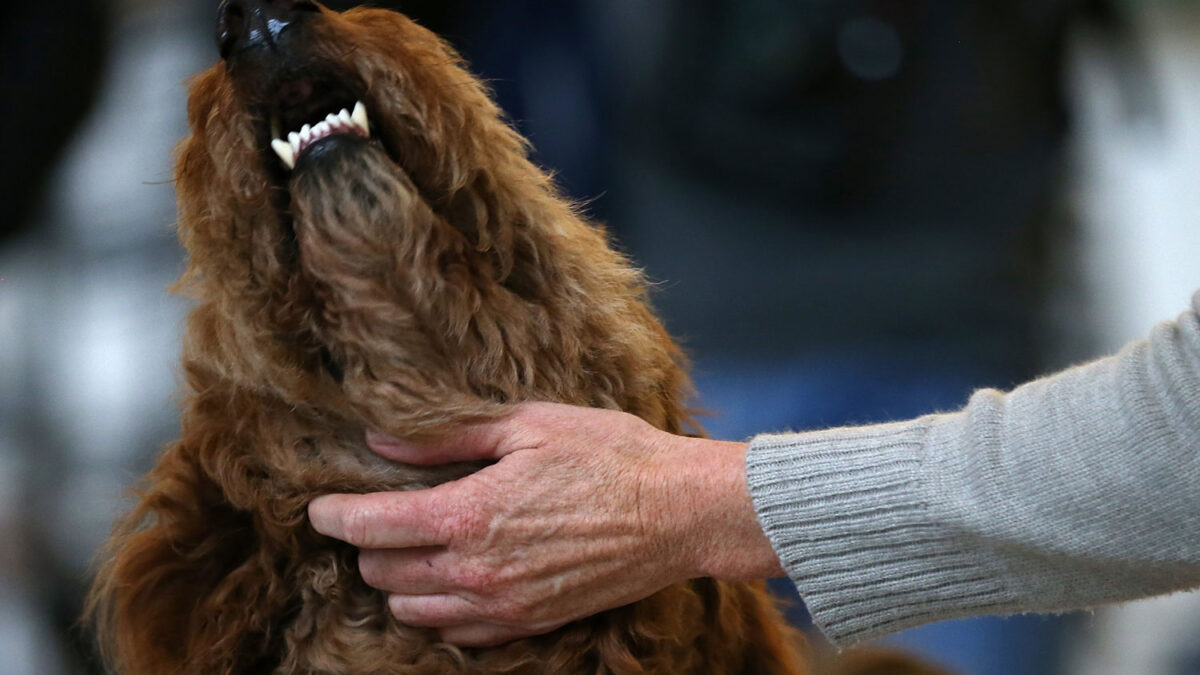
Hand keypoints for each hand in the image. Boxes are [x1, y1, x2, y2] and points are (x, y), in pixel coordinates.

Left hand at [307, 402, 782, 646]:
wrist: (678, 512)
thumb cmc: (609, 455)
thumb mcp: (527, 425)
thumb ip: (448, 437)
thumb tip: (381, 440)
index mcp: (468, 515)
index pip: (371, 527)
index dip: (335, 515)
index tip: (320, 505)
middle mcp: (476, 571)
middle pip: (383, 572)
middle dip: (366, 546)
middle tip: (372, 518)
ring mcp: (503, 605)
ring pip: (414, 610)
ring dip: (398, 582)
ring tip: (407, 550)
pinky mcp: (530, 623)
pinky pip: (458, 634)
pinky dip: (438, 613)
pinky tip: (450, 585)